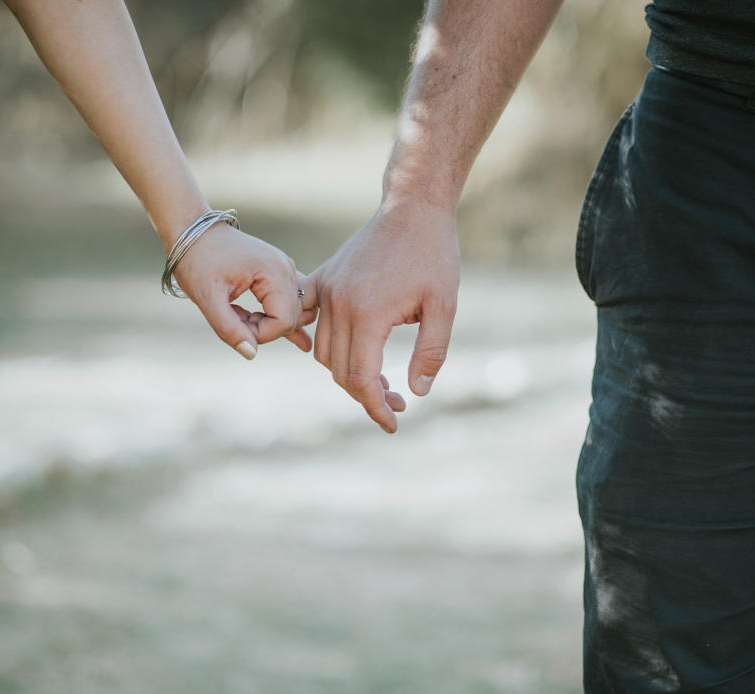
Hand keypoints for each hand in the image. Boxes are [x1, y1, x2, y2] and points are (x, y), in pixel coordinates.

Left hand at [173, 223, 316, 357]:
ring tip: (245, 318)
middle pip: (291, 318)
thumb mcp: (207, 298)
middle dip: (263, 329)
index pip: (283, 321)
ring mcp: (286, 268)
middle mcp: (287, 268)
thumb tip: (252, 354)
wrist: (192, 232)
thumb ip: (229, 328)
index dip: (260, 334)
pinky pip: (291, 300)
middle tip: (233, 318)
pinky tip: (299, 340)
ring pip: (293, 312)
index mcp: (274, 271)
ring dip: (270, 323)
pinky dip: (285, 317)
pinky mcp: (279, 271)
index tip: (234, 326)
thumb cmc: (197, 261)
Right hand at [302, 201, 459, 432]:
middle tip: (397, 403)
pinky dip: (321, 342)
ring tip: (381, 381)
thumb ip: (431, 352)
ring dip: (348, 373)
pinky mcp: (323, 278)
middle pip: (340, 371)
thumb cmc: (434, 255)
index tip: (393, 423)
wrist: (412, 208)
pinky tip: (345, 353)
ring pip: (324, 352)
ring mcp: (326, 290)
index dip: (376, 407)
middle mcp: (338, 304)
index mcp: (368, 314)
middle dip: (367, 396)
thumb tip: (417, 392)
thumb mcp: (445, 306)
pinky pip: (309, 320)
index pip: (361, 378)